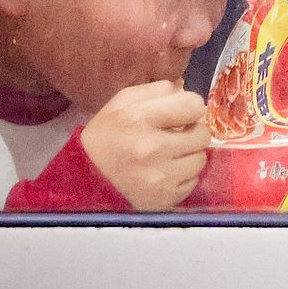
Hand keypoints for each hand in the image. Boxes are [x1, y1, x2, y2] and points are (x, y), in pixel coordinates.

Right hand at [80, 81, 209, 210]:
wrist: (85, 181)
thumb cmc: (107, 136)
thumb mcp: (122, 103)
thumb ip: (158, 91)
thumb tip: (187, 92)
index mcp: (138, 118)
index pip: (193, 104)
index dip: (188, 108)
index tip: (180, 115)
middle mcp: (150, 147)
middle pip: (202, 133)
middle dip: (191, 133)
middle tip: (174, 137)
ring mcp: (159, 176)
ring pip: (200, 158)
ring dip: (188, 156)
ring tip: (168, 157)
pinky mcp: (165, 197)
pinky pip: (193, 181)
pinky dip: (182, 177)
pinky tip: (163, 174)